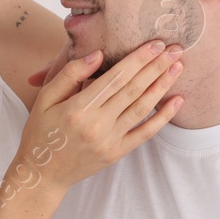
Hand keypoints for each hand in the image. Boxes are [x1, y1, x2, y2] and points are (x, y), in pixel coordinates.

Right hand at [12, 40, 182, 193]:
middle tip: (175, 49)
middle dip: (156, 67)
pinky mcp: (117, 153)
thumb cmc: (41, 132)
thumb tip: (97, 54)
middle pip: (133, 89)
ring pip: (142, 108)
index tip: (154, 44)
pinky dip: (163, 117)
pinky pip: (145, 133)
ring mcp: (109, 140)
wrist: (42, 174)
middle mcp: (96, 125)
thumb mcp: (44, 99)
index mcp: (78, 108)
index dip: (137, 59)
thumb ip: (69, 75)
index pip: (115, 78)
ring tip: (178, 67)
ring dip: (163, 86)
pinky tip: (177, 100)